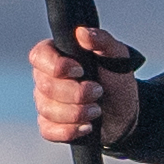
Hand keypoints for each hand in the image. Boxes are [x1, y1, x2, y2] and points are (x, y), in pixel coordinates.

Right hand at [29, 26, 142, 147]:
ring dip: (76, 112)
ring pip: (47, 110)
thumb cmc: (116, 80)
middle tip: (98, 92)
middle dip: (75, 93)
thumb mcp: (117, 56)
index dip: (56, 66)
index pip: (39, 56)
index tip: (80, 70)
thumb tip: (82, 32)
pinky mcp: (50, 125)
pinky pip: (48, 130)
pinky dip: (69, 130)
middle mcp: (46, 77)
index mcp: (57, 55)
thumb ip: (102, 41)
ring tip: (97, 110)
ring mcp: (45, 102)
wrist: (124, 111)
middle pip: (45, 86)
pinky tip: (86, 127)